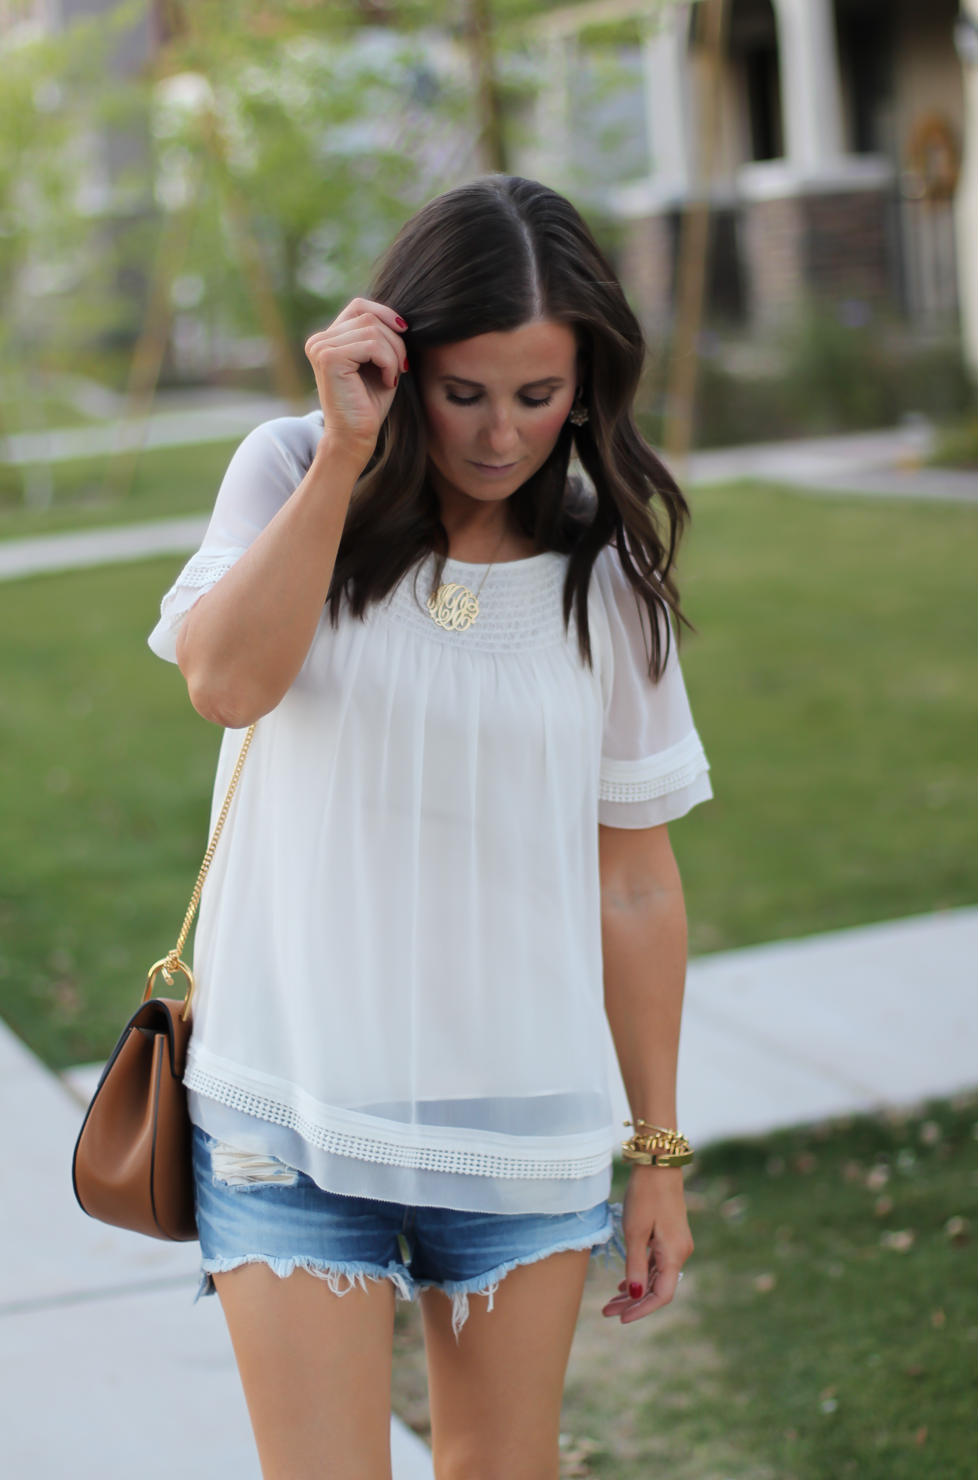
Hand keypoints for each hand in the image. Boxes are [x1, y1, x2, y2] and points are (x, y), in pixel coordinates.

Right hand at [304, 297, 407, 464]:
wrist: (356, 437)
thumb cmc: (369, 404)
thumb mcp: (378, 363)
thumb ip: (380, 336)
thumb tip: (399, 318)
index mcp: (328, 339)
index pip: (360, 306)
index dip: (386, 314)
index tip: (404, 333)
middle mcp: (319, 340)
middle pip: (369, 316)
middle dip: (395, 340)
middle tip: (401, 368)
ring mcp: (320, 347)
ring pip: (372, 329)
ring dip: (393, 354)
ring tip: (392, 377)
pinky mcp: (328, 357)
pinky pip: (371, 345)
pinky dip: (388, 362)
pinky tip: (388, 381)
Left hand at [602, 1166, 692, 1323]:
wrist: (658, 1164)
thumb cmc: (645, 1195)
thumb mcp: (635, 1232)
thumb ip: (636, 1265)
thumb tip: (635, 1295)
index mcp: (675, 1254)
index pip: (662, 1295)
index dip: (642, 1310)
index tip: (621, 1318)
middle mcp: (680, 1252)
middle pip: (658, 1288)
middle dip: (633, 1303)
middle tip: (607, 1311)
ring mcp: (677, 1244)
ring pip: (656, 1277)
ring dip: (635, 1290)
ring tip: (611, 1301)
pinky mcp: (671, 1236)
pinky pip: (657, 1264)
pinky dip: (641, 1275)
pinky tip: (625, 1283)